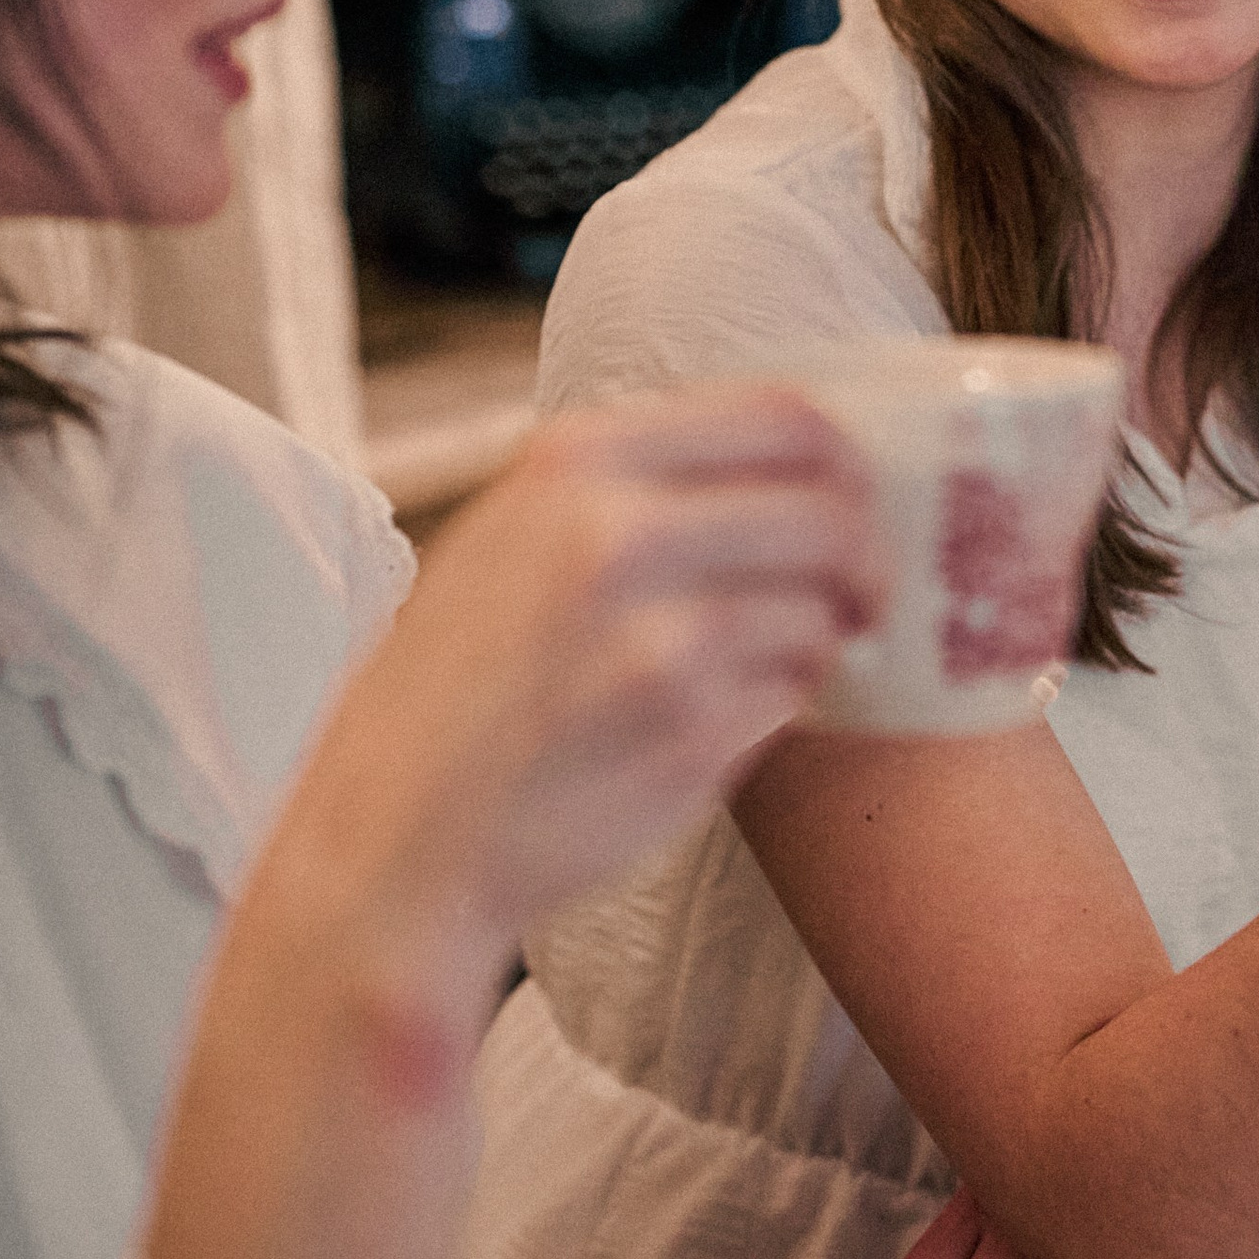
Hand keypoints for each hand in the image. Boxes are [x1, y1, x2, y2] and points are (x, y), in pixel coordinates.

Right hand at [288, 383, 884, 964]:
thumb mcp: (509, 537)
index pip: (787, 415)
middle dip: (866, 559)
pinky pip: (791, 697)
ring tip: (761, 668)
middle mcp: (623, 533)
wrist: (393, 842)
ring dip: (817, 644)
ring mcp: (664, 637)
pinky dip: (776, 708)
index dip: (848, 464)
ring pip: (820, 613)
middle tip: (861, 597)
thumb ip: (627, 488)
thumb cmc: (452, 695)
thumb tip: (779, 467)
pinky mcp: (693, 733)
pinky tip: (710, 724)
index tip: (856, 503)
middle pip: (831, 513)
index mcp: (579, 463)